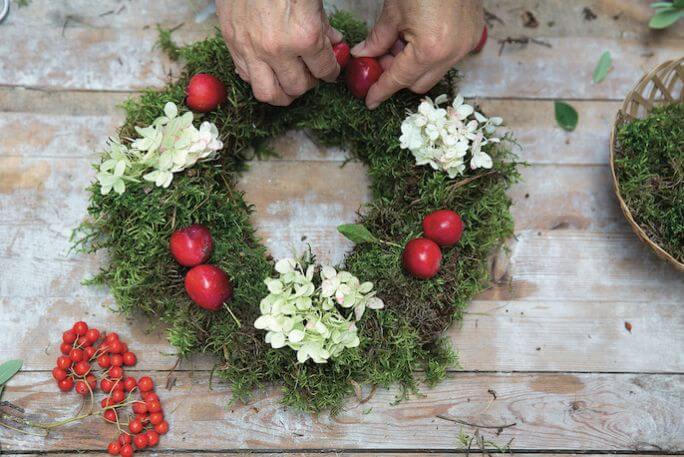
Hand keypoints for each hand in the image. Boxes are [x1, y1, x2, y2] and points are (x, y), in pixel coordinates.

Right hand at [216, 0, 342, 105]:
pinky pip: (246, 76)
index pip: (324, 71)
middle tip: (310, 75)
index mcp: (304, 36)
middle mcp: (277, 49)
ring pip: (268, 93)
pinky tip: (267, 68)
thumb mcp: (313, 2)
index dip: (331, 72)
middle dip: (307, 84)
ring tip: (288, 83)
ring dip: (282, 93)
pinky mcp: (233, 44)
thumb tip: (334, 43)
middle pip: (297, 88)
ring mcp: (252, 50)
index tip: (330, 71)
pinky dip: (259, 78)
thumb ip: (324, 26)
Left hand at [351, 0, 483, 108]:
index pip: (399, 80)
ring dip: (414, 66)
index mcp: (429, 49)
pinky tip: (419, 36)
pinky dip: (431, 56)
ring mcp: (466, 46)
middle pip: (418, 84)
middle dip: (397, 77)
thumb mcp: (393, 11)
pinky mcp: (474, 36)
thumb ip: (377, 39)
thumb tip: (363, 55)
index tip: (370, 100)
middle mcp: (451, 54)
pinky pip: (448, 59)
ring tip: (401, 43)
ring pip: (433, 72)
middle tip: (381, 60)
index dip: (381, 90)